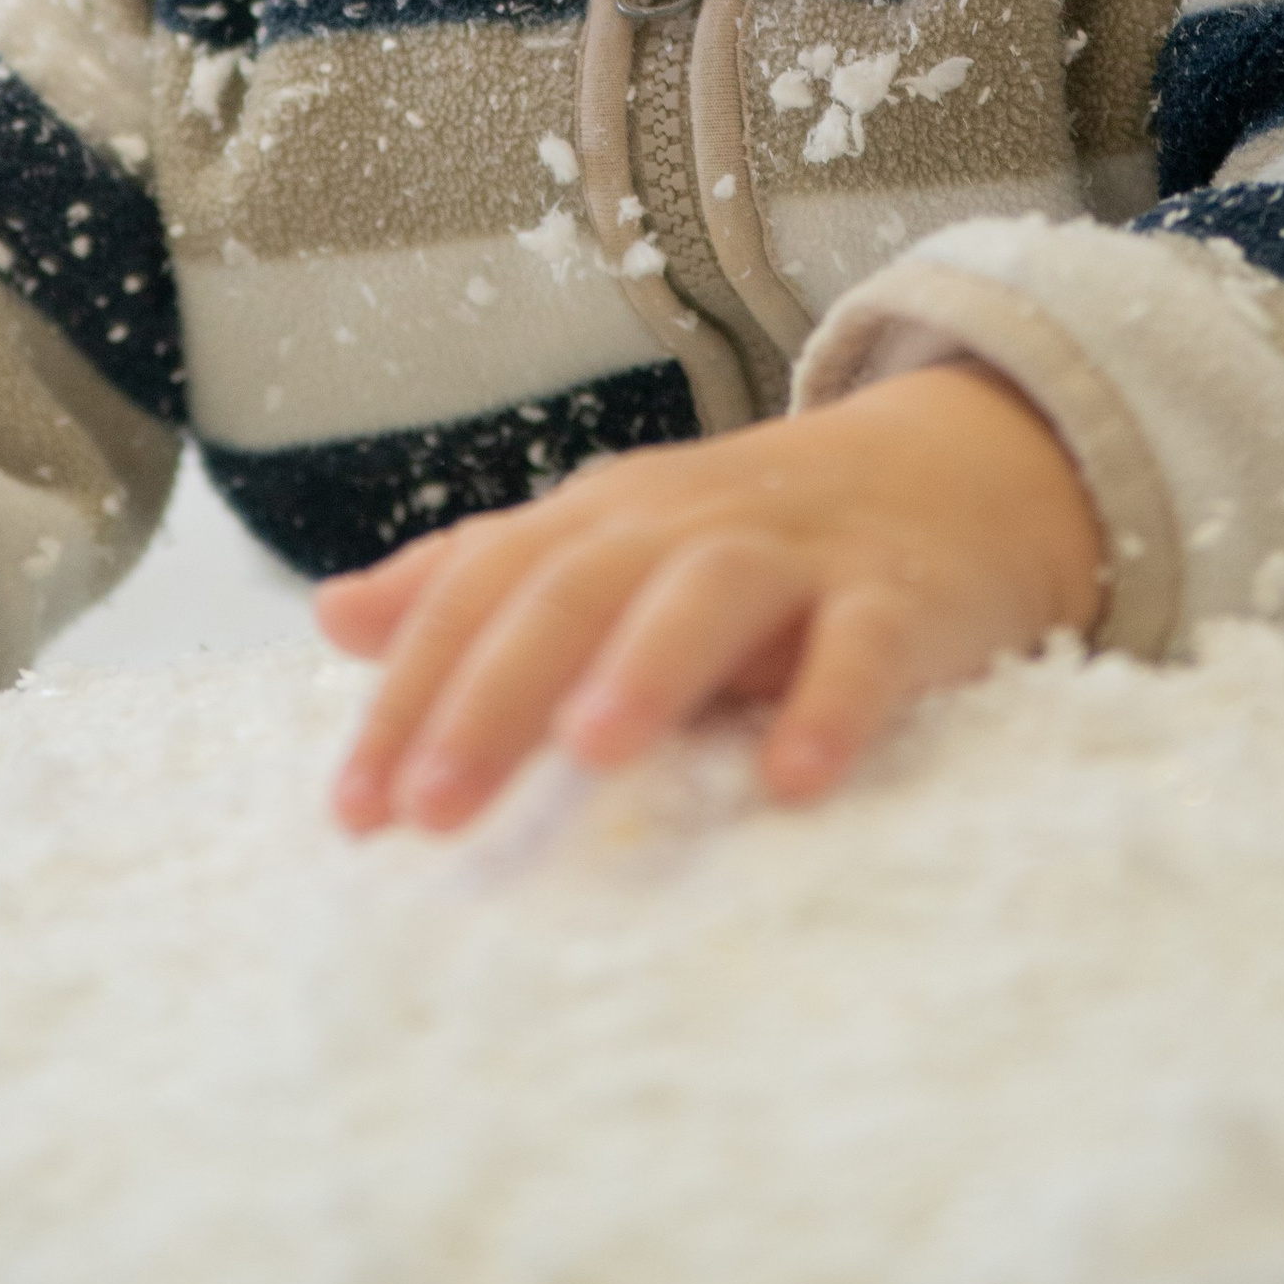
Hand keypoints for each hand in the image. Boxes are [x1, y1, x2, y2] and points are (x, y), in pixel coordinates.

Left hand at [316, 364, 1102, 833]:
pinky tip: (795, 780)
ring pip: (709, 590)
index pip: (484, 588)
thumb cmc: (750, 539)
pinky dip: (832, 702)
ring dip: (648, 663)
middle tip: (430, 809)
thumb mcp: (608, 548)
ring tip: (589, 750)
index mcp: (603, 519)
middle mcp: (685, 523)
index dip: (413, 690)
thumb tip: (331, 616)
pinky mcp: (901, 599)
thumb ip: (478, 584)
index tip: (356, 810)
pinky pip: (865, 645)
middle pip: (573, 587)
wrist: (952, 474)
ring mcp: (797, 555)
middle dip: (494, 693)